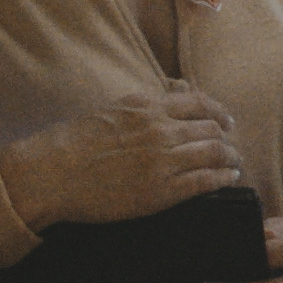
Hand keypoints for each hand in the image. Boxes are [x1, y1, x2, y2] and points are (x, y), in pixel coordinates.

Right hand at [0, 88, 241, 229]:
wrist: (48, 174)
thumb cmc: (72, 142)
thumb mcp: (112, 109)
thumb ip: (147, 104)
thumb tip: (179, 91)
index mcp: (147, 107)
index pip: (199, 104)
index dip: (219, 113)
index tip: (227, 122)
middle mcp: (161, 130)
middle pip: (212, 130)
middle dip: (226, 139)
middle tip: (230, 147)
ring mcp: (163, 161)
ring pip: (215, 154)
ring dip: (231, 158)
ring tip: (234, 163)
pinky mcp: (162, 191)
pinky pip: (206, 181)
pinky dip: (224, 177)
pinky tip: (229, 178)